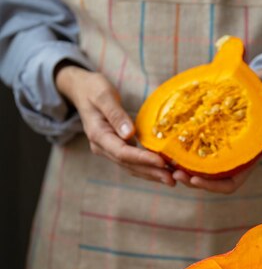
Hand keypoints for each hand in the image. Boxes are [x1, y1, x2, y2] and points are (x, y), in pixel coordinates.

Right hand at [54, 64, 175, 185]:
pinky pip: (131, 161)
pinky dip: (146, 167)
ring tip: (171, 179)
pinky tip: (161, 170)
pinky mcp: (115, 147)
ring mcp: (107, 149)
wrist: (82, 90)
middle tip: (172, 179)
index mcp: (98, 135)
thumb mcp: (103, 96)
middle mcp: (101, 146)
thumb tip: (129, 134)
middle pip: (128, 164)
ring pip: (130, 166)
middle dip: (150, 172)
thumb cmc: (93, 89)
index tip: (161, 162)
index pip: (122, 152)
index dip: (142, 159)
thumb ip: (115, 114)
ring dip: (150, 174)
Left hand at [171, 69, 261, 193]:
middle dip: (190, 180)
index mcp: (246, 161)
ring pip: (198, 168)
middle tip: (172, 173)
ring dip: (182, 169)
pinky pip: (192, 148)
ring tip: (165, 162)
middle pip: (209, 181)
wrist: (260, 84)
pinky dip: (181, 151)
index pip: (229, 184)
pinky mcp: (208, 136)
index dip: (212, 186)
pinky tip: (168, 145)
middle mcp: (230, 159)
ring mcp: (218, 149)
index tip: (194, 180)